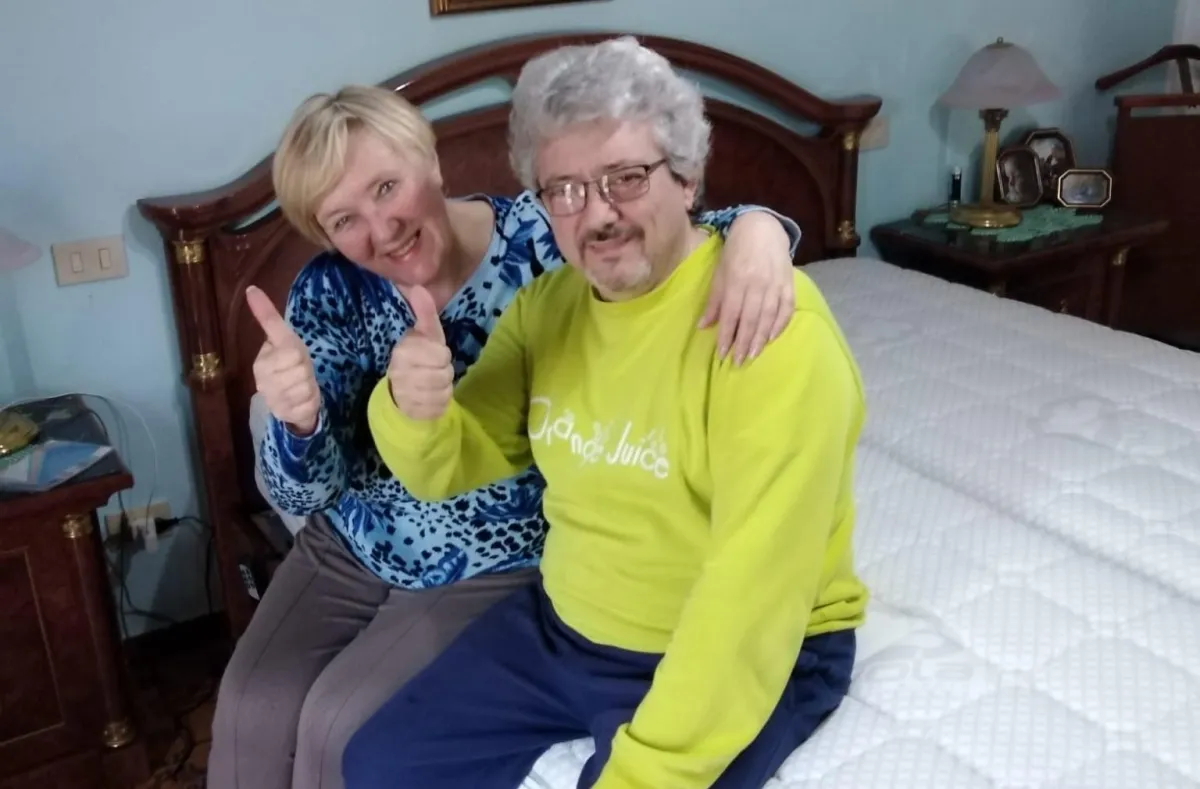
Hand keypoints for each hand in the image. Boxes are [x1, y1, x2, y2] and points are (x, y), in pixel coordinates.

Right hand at [247, 286, 320, 435]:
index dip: (298, 354)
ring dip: (310, 385)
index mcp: (261, 363)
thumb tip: (251, 288)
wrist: (288, 399)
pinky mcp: (287, 416)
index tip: (293, 356)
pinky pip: (309, 404)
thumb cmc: (286, 364)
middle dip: (306, 369)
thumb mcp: (282, 339)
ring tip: (301, 384)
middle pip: (301, 368)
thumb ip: (267, 316)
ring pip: (306, 386)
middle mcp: (264, 383)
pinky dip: (311, 401)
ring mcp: (274, 401)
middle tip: (300, 371)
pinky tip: (303, 399)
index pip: (291, 352)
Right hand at [387, 286, 453, 419]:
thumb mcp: (425, 335)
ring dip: (444, 388)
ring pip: (444, 392)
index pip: (441, 355)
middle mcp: (400, 373)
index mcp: (402, 352)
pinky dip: (440, 404)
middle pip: (444, 374)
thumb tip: (419, 287)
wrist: (400, 392)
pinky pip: (440, 408)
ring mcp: (405, 396)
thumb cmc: (419, 358)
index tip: (433, 355)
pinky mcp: (412, 413)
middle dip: (445, 372)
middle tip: (435, 370)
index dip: (442, 355)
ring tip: (433, 383)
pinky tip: (431, 398)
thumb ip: (425, 313)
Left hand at [699, 213, 795, 364]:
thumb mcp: (720, 273)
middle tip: (737, 362)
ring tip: (752, 356)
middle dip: (743, 343)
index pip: (731, 314)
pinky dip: (780, 325)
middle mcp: (757, 284)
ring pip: (769, 318)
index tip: (722, 354)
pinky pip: (787, 309)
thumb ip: (715, 301)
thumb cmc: (736, 252)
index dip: (726, 335)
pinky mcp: (789, 284)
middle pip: (751, 320)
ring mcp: (776, 285)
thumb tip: (703, 326)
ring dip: (760, 339)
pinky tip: (772, 338)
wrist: (763, 229)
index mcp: (737, 281)